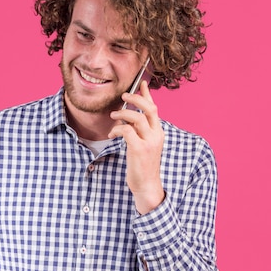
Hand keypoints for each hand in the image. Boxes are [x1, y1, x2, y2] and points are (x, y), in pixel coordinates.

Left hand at [108, 80, 164, 213]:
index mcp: (158, 133)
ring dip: (122, 113)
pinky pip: (126, 130)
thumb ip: (140, 132)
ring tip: (113, 116)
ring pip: (136, 117)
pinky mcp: (139, 149)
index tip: (141, 83)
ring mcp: (149, 142)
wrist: (147, 186)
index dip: (147, 95)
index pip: (154, 109)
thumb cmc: (143, 167)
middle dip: (135, 98)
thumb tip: (128, 119)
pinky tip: (112, 133)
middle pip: (149, 108)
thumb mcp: (144, 146)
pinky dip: (117, 129)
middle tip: (124, 96)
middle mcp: (156, 135)